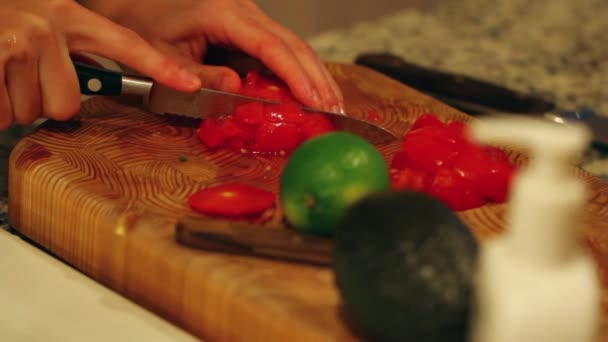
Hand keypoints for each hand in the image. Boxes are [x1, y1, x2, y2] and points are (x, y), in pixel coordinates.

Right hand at [0, 0, 200, 128]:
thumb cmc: (2, 22)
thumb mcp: (42, 22)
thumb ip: (73, 50)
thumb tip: (87, 88)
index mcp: (70, 17)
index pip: (126, 45)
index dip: (160, 67)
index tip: (190, 84)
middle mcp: (48, 28)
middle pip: (69, 104)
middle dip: (44, 103)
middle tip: (22, 78)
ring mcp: (20, 44)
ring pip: (34, 112)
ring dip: (14, 104)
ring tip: (2, 74)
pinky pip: (5, 114)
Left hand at [84, 0, 344, 112]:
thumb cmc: (145, 22)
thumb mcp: (161, 52)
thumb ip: (197, 73)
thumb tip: (236, 89)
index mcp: (224, 13)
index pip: (272, 46)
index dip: (296, 75)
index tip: (314, 100)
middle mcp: (245, 11)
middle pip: (294, 44)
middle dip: (317, 79)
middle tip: (335, 111)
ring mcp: (251, 16)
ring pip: (294, 45)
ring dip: (316, 75)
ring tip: (333, 105)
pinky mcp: (251, 27)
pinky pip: (283, 48)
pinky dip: (301, 71)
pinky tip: (313, 90)